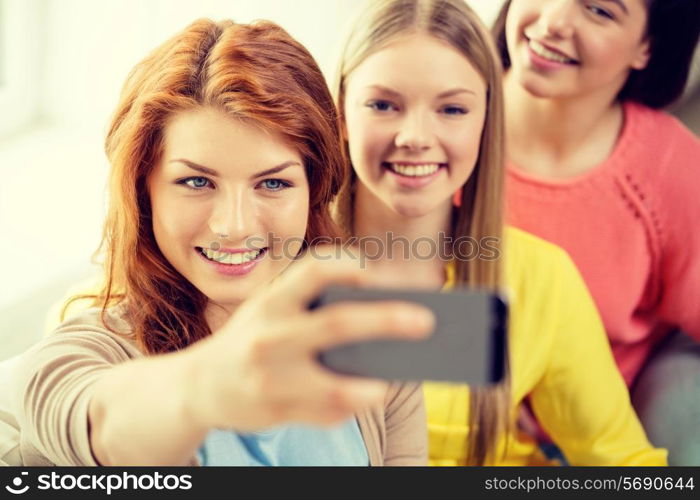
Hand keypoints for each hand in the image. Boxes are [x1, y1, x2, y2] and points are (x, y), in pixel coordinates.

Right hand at [186, 248, 435, 430]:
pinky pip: (329, 414)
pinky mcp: (276, 413)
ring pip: (339, 387)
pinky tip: (360, 396)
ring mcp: (272, 380)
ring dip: (375, 385)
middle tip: (427, 321)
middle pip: (339, 324)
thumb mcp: (270, 311)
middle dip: (388, 320)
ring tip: (394, 377)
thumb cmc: (252, 339)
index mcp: (271, 302)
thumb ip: (312, 309)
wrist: (199, 386)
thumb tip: (383, 318)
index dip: (347, 265)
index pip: (313, 270)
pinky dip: (352, 404)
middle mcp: (269, 337)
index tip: (372, 272)